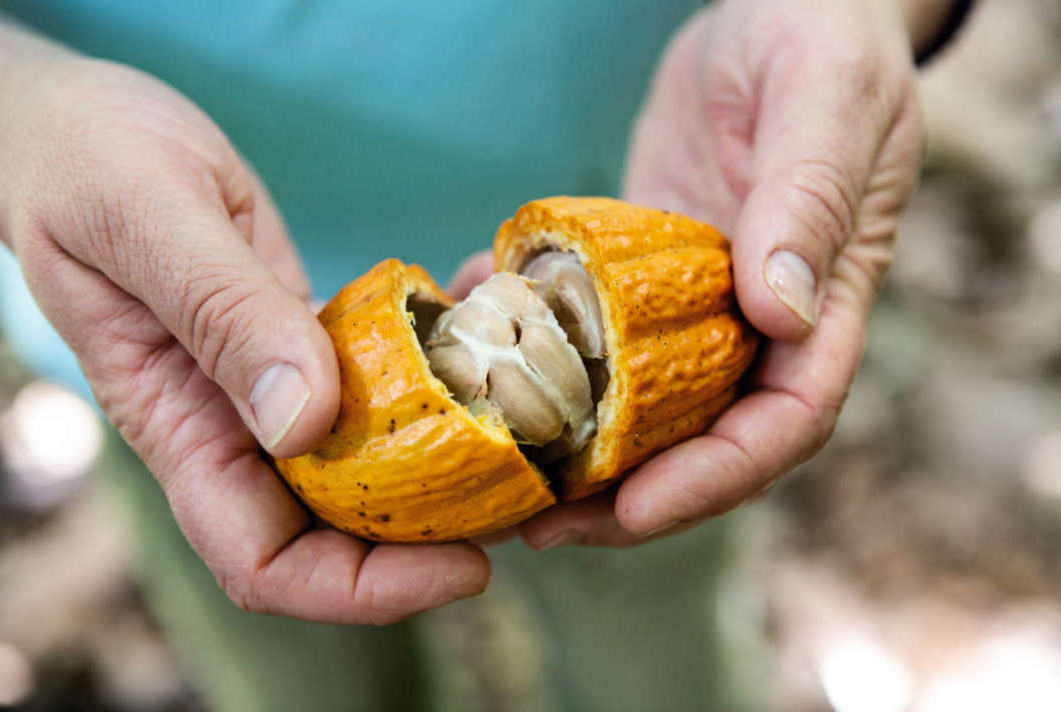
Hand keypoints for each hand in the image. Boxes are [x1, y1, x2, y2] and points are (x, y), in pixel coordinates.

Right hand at [0, 39, 488, 621]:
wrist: (77, 128)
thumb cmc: (84, 161)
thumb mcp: (146, 218)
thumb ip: (222, 315)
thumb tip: (302, 422)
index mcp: (179, 427)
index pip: (264, 562)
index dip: (362, 590)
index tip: (461, 566)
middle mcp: (231, 428)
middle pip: (333, 536)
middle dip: (428, 545)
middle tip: (526, 502)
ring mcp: (270, 389)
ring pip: (364, 471)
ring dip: (443, 474)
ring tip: (529, 448)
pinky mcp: (304, 345)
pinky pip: (375, 393)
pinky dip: (434, 393)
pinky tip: (487, 366)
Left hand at [460, 0, 928, 547]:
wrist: (775, 7)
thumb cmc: (820, 38)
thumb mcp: (826, 99)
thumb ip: (808, 200)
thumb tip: (780, 312)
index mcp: (827, 301)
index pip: (785, 422)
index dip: (715, 478)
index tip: (635, 507)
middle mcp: (761, 321)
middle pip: (703, 441)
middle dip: (626, 495)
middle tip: (537, 520)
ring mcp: (697, 301)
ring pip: (640, 403)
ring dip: (571, 443)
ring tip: (493, 462)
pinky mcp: (643, 273)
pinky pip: (590, 328)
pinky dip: (535, 343)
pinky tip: (475, 334)